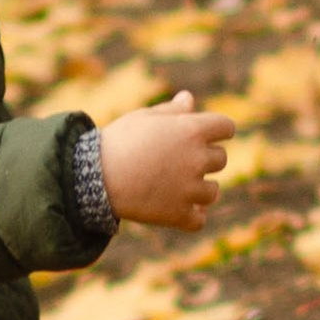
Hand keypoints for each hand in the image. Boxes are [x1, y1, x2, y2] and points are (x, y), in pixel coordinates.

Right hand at [98, 92, 230, 228]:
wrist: (93, 176)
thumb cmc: (118, 141)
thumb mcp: (144, 118)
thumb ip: (172, 111)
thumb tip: (188, 99)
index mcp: (191, 130)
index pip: (226, 127)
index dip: (218, 130)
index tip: (207, 135)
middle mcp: (196, 159)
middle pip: (221, 159)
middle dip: (205, 159)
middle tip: (178, 161)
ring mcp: (189, 189)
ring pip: (212, 192)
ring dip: (200, 190)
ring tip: (175, 186)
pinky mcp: (177, 215)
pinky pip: (198, 220)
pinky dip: (191, 217)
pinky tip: (179, 210)